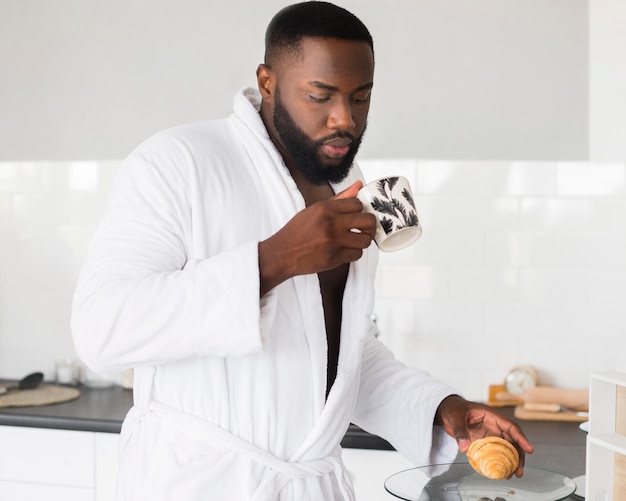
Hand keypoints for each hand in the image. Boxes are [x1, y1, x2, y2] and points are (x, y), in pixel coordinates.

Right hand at [259, 181, 375, 294]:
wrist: (283, 253)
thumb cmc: (298, 231)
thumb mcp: (315, 210)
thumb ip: (339, 199)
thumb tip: (359, 185)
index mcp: (325, 208)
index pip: (358, 204)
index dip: (360, 210)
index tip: (356, 215)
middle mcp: (331, 223)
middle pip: (367, 221)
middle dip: (369, 225)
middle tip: (364, 228)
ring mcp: (333, 242)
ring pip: (365, 239)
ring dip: (362, 240)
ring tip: (355, 240)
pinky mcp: (334, 258)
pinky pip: (357, 254)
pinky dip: (354, 253)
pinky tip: (346, 250)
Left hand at [434, 395, 533, 477]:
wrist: (446, 411)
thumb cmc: (453, 409)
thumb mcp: (455, 418)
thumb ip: (460, 432)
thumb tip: (464, 448)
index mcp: (492, 416)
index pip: (511, 427)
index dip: (521, 438)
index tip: (529, 449)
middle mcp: (494, 426)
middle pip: (512, 441)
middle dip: (519, 456)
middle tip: (519, 471)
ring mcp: (490, 435)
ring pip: (506, 449)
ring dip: (511, 461)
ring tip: (512, 475)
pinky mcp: (485, 442)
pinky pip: (495, 453)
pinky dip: (499, 462)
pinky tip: (500, 472)